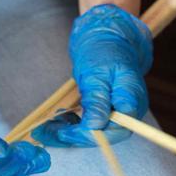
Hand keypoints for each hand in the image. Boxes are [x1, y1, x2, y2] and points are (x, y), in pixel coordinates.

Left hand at [32, 3, 151, 146]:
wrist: (107, 37)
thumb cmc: (103, 50)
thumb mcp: (96, 72)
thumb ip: (97, 100)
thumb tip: (94, 126)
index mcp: (131, 98)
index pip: (116, 129)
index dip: (90, 135)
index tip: (64, 133)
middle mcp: (129, 110)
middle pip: (105, 135)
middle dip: (74, 137)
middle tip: (45, 133)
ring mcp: (119, 112)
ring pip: (94, 131)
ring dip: (68, 133)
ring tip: (44, 129)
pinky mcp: (107, 112)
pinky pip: (90, 124)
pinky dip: (72, 125)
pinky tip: (57, 120)